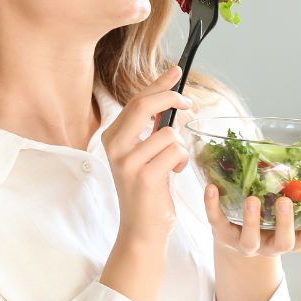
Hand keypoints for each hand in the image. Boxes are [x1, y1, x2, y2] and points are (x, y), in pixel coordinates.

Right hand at [101, 65, 193, 245]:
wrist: (141, 229)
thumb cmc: (148, 190)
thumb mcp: (144, 154)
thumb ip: (152, 128)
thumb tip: (170, 98)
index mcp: (111, 137)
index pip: (136, 101)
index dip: (158, 84)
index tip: (176, 70)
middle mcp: (114, 147)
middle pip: (144, 105)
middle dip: (171, 98)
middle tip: (189, 103)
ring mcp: (127, 162)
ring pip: (168, 133)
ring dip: (179, 147)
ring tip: (172, 164)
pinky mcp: (144, 176)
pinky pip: (175, 152)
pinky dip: (181, 161)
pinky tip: (173, 175)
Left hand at [204, 186, 300, 256]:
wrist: (237, 240)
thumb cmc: (274, 223)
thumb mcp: (298, 219)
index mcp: (296, 239)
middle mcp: (274, 245)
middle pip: (285, 242)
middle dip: (285, 222)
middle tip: (285, 200)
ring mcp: (247, 244)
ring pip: (250, 240)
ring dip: (251, 220)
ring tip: (253, 199)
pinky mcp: (223, 236)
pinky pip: (217, 222)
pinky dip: (212, 205)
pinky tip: (211, 188)